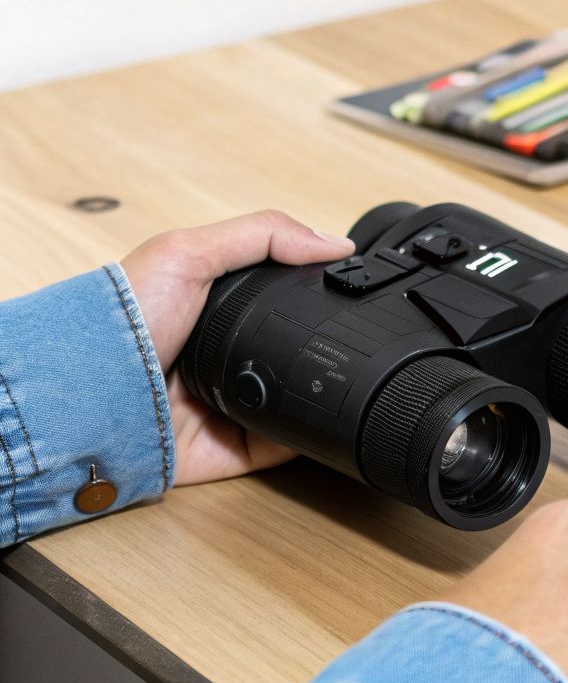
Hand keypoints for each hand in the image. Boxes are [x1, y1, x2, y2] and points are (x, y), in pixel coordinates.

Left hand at [119, 210, 354, 485]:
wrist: (90, 394)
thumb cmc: (120, 320)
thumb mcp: (187, 252)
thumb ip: (263, 235)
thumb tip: (336, 243)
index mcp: (221, 309)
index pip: (286, 298)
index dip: (320, 293)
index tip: (356, 288)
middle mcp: (228, 356)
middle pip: (299, 351)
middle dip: (328, 348)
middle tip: (362, 338)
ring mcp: (234, 403)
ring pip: (300, 400)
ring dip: (322, 393)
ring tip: (350, 380)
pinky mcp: (234, 447)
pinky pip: (286, 445)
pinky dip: (308, 437)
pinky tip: (325, 418)